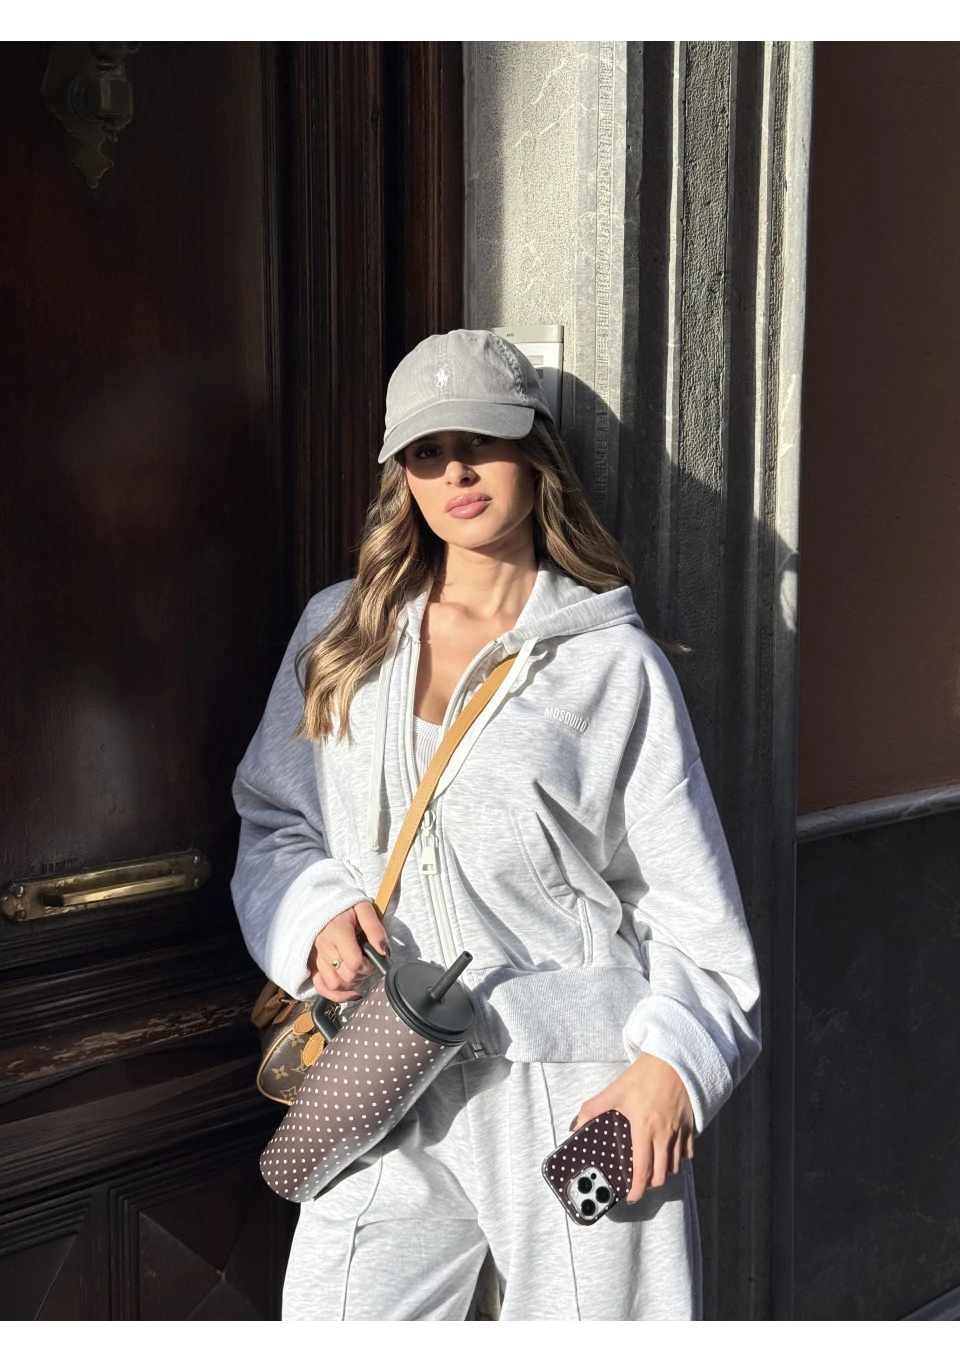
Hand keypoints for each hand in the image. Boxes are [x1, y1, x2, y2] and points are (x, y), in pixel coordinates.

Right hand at [307, 900, 389, 1003]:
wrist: (321, 903)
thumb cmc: (345, 906)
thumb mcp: (364, 909)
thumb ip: (375, 930)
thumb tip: (385, 952)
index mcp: (337, 932)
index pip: (354, 963)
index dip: (369, 966)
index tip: (374, 958)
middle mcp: (324, 947)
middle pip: (346, 976)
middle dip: (362, 975)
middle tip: (367, 963)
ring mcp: (316, 957)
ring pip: (334, 984)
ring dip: (350, 984)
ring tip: (357, 972)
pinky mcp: (312, 964)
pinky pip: (321, 988)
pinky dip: (336, 995)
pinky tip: (349, 992)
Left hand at [571, 1053, 695, 1202]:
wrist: (674, 1060)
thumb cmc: (645, 1076)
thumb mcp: (616, 1091)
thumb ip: (594, 1108)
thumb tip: (576, 1124)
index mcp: (644, 1131)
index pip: (642, 1170)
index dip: (637, 1189)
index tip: (631, 1197)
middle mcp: (664, 1136)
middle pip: (661, 1175)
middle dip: (650, 1183)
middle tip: (639, 1181)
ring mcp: (680, 1132)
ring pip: (675, 1166)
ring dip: (663, 1171)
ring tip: (652, 1167)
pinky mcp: (691, 1125)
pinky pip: (687, 1151)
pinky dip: (679, 1157)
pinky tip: (670, 1151)